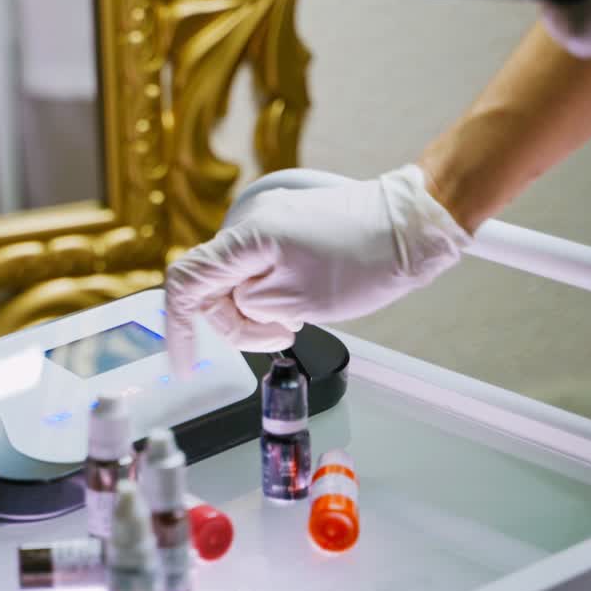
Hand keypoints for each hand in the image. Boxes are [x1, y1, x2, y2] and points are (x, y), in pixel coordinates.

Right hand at [163, 165, 471, 375]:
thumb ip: (248, 307)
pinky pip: (261, 273)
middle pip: (214, 290)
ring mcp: (269, 227)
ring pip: (240, 285)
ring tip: (301, 315)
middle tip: (282, 335)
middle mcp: (249, 225)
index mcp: (246, 239)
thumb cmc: (366, 259)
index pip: (186, 283)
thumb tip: (235, 304)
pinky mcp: (287, 233)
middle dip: (240, 324)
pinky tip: (304, 303)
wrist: (411, 226)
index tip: (186, 365)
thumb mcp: (298, 301)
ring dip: (261, 312)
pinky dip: (274, 297)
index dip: (179, 328)